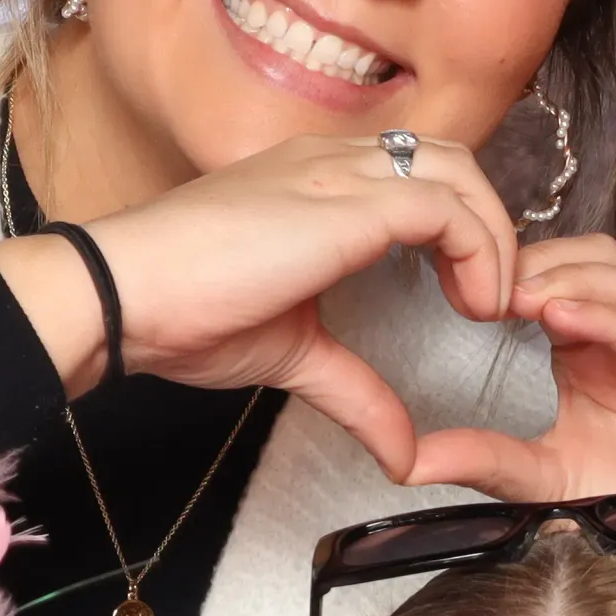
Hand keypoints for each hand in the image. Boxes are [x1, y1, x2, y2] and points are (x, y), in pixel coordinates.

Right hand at [0, 133, 518, 480]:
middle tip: (491, 298)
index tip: (468, 295)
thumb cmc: (183, 314)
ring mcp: (338, 175)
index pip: (418, 172)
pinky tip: (471, 305)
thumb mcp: (295, 356)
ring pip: (460, 173)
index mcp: (316, 181)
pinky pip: (445, 208)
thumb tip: (401, 455)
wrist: (121, 296)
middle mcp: (333, 163)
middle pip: (453, 159)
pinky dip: (479, 252)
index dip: (461, 226)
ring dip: (493, 239)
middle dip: (490, 224)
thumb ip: (357, 393)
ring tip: (487, 306)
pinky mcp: (344, 205)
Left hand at [404, 235, 615, 501]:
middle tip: (491, 280)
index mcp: (600, 352)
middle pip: (604, 262)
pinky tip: (565, 318)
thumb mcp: (539, 480)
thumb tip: (404, 460)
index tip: (464, 278)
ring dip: (577, 280)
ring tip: (522, 294)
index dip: (522, 264)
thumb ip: (483, 459)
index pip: (568, 273)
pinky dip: (614, 321)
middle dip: (547, 261)